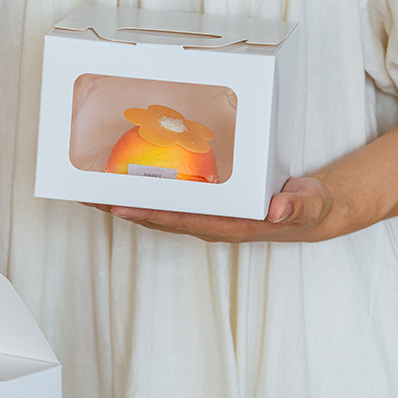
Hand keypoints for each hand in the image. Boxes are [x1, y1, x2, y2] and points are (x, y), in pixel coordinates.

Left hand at [93, 175, 333, 243]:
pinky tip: (124, 172)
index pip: (181, 220)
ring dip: (124, 198)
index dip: (149, 214)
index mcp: (228, 225)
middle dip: (122, 207)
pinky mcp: (204, 204)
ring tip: (91, 186)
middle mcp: (209, 222)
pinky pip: (169, 196)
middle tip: (86, 194)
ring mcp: (204, 215)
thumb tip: (276, 210)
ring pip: (157, 208)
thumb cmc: (308, 207)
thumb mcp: (308, 205)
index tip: (120, 206)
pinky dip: (145, 187)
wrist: (311, 211)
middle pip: (157, 216)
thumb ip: (296, 207)